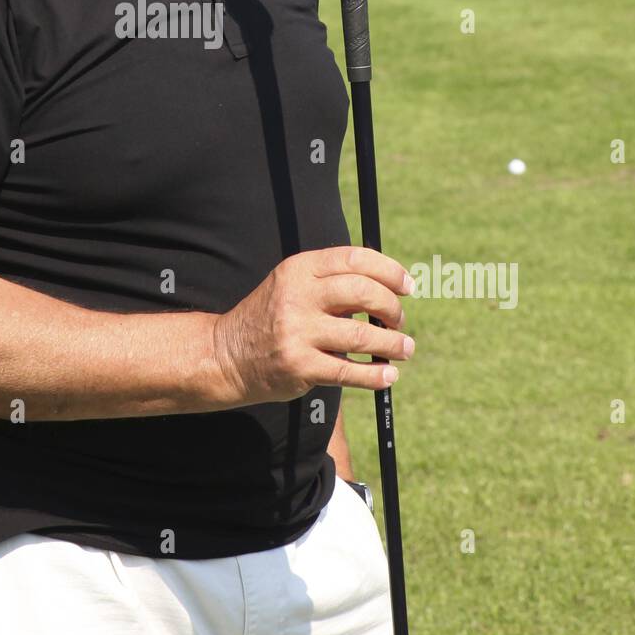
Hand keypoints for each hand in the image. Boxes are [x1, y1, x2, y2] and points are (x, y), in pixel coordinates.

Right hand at [212, 246, 415, 404]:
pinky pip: (350, 372)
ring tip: (404, 348)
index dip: (389, 271)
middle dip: (392, 308)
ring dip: (393, 344)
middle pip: (363, 293)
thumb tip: (389, 287)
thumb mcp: (293, 286)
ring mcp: (298, 332)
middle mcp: (298, 296)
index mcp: (299, 269)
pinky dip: (376, 374)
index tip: (407, 286)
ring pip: (362, 335)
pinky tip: (388, 374)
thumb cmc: (272, 317)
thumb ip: (332, 282)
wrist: (228, 355)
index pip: (354, 259)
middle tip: (400, 320)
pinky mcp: (300, 366)